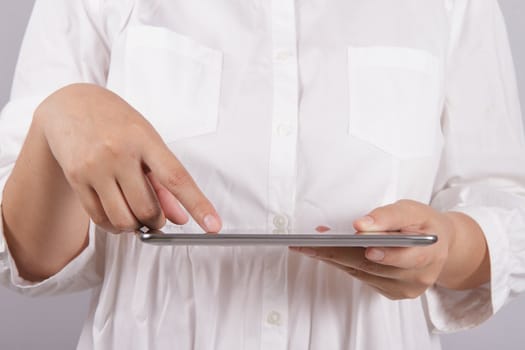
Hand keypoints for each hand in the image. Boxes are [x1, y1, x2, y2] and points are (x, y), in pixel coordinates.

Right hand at [36, 83, 221, 233]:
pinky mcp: (76, 178)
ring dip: (135, 227)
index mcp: (145, 139)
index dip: (197, 205)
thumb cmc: (118, 123)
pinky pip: (99, 218)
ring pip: (123, 219)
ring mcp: (95, 166)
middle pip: (147, 208)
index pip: (177, 178)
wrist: (71, 105)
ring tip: (137, 217)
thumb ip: (164, 182)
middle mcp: (119, 152)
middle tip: (157, 218)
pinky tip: (118, 215)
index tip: (213, 226)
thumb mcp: (148, 142)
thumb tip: (181, 219)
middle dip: (157, 222)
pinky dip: (114, 226)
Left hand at [291, 200, 456, 299]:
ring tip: (310, 245)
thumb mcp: (411, 210)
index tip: (359, 239)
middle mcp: (419, 275)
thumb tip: (361, 225)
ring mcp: (405, 288)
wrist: (438, 245)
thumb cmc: (422, 223)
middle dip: (339, 253)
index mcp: (429, 251)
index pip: (404, 254)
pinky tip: (326, 253)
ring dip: (334, 258)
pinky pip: (362, 278)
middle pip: (373, 266)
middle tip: (311, 243)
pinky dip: (343, 264)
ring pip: (363, 273)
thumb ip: (388, 216)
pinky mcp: (393, 293)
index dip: (381, 251)